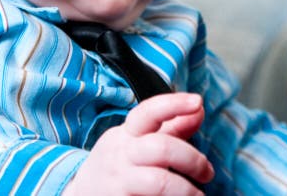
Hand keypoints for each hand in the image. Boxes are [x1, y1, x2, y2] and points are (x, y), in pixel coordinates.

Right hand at [62, 93, 213, 195]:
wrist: (80, 195)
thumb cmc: (119, 165)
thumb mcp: (137, 141)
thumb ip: (171, 127)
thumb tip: (199, 108)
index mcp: (127, 134)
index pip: (148, 112)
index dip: (173, 104)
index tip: (197, 101)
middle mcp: (121, 155)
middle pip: (162, 148)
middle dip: (193, 160)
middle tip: (207, 173)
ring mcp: (119, 183)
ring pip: (159, 182)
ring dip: (187, 190)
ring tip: (197, 195)